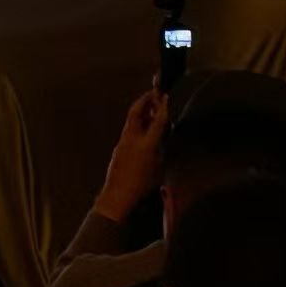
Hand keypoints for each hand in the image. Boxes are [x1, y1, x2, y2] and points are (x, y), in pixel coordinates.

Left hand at [95, 86, 170, 220]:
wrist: (118, 194)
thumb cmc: (142, 185)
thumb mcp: (159, 167)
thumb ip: (161, 149)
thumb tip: (162, 137)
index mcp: (146, 144)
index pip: (157, 121)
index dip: (163, 108)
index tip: (167, 97)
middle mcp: (132, 138)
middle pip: (136, 112)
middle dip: (145, 100)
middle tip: (155, 92)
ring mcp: (123, 141)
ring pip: (131, 119)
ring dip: (141, 109)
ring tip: (151, 105)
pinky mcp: (119, 145)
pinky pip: (129, 128)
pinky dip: (137, 121)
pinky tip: (144, 123)